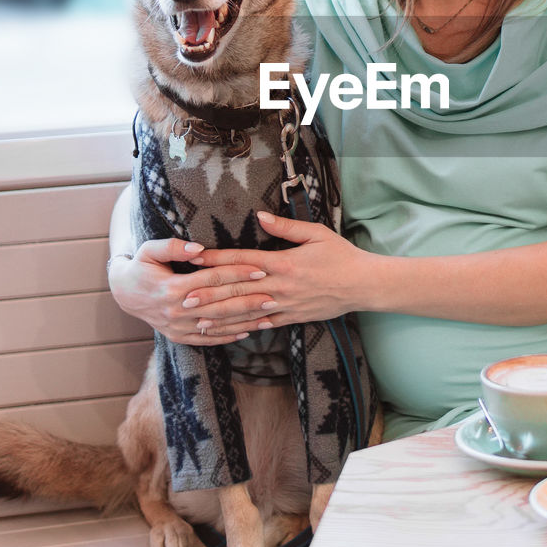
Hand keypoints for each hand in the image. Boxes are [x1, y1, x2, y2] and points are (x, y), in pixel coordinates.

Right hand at [107, 238, 260, 345]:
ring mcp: (178, 327)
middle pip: (220, 305)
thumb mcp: (149, 251)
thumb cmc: (141, 266)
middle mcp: (177, 311)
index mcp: (172, 288)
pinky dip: (228, 337)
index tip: (260, 268)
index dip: (237, 273)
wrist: (124, 294)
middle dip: (249, 300)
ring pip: (218, 325)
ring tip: (269, 316)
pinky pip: (207, 339)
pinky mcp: (179, 337)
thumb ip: (172, 247)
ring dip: (245, 322)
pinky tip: (247, 332)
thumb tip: (198, 248)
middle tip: (274, 295)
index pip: (212, 279)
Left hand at [181, 210, 367, 333]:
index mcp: (283, 262)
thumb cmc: (341, 255)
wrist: (363, 284)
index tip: (194, 258)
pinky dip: (244, 328)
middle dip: (209, 293)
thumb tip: (260, 216)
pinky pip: (264, 324)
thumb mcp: (316, 233)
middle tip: (183, 297)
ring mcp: (285, 304)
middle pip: (238, 289)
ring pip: (247, 311)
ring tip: (197, 320)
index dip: (217, 259)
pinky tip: (228, 331)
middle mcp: (280, 285)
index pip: (243, 259)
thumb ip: (286, 227)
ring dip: (221, 316)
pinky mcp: (292, 317)